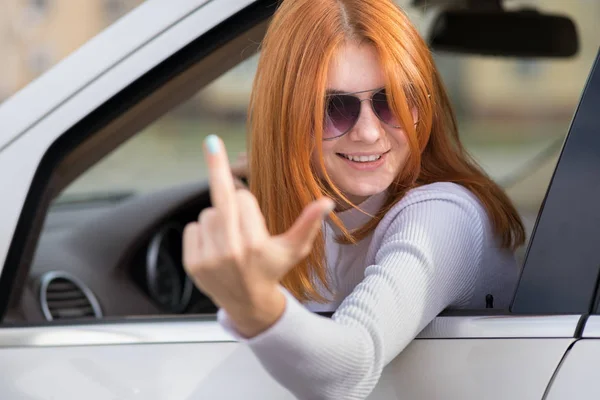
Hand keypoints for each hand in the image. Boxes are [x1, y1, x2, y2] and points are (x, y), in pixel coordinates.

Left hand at [183, 135, 333, 337]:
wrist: (248, 303)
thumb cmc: (272, 269)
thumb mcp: (294, 249)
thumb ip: (309, 223)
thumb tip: (326, 202)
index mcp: (255, 244)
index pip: (243, 198)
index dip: (248, 202)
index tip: (252, 214)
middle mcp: (231, 251)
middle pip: (221, 199)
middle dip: (221, 178)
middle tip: (213, 149)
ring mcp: (209, 258)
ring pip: (207, 214)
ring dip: (217, 218)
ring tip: (229, 236)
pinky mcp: (193, 264)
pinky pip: (192, 228)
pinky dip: (201, 232)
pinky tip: (215, 245)